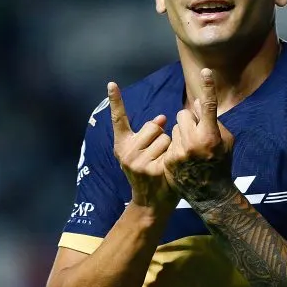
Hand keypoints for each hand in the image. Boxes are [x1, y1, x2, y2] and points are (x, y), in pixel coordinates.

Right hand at [107, 81, 178, 213]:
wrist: (151, 203)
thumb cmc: (150, 173)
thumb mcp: (142, 154)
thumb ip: (149, 135)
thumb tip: (162, 118)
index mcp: (122, 145)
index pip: (118, 119)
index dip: (115, 101)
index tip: (112, 83)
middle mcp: (126, 152)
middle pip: (152, 126)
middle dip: (160, 136)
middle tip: (157, 155)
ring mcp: (138, 161)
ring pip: (164, 137)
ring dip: (169, 147)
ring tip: (163, 162)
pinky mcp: (153, 169)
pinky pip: (171, 149)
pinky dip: (174, 155)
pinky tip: (168, 169)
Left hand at [163, 68, 234, 203]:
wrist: (210, 193)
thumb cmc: (222, 163)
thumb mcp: (226, 141)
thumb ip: (213, 121)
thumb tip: (199, 102)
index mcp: (211, 136)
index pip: (210, 106)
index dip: (208, 88)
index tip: (206, 71)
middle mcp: (194, 142)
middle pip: (183, 114)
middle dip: (188, 119)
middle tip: (195, 131)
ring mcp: (179, 152)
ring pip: (174, 128)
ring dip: (181, 133)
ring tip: (190, 150)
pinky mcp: (169, 161)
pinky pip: (169, 142)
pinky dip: (175, 146)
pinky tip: (184, 159)